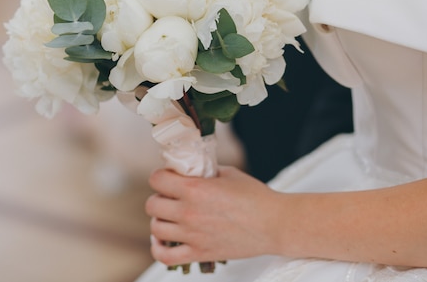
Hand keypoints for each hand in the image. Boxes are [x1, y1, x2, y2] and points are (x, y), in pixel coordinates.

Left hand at [145, 166, 282, 265]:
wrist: (275, 224)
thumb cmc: (256, 198)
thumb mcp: (228, 173)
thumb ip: (205, 172)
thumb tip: (191, 170)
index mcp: (195, 189)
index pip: (157, 179)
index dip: (161, 176)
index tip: (168, 178)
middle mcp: (189, 212)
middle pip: (152, 205)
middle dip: (160, 197)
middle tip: (171, 197)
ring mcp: (192, 235)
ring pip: (155, 228)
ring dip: (160, 220)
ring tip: (170, 216)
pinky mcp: (199, 253)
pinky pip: (164, 256)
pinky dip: (158, 248)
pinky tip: (164, 239)